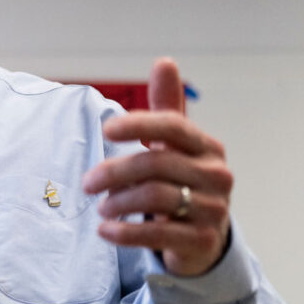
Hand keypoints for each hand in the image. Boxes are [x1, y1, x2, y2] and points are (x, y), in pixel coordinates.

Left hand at [82, 58, 231, 275]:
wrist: (204, 236)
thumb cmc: (183, 181)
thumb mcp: (175, 145)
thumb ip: (167, 106)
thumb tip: (165, 62)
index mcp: (207, 147)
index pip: (173, 126)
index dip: (139, 124)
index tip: (106, 129)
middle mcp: (216, 175)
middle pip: (156, 163)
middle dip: (114, 171)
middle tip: (87, 183)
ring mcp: (213, 209)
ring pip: (155, 197)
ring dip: (118, 202)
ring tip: (100, 207)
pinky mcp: (203, 241)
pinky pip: (159, 234)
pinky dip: (126, 233)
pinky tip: (105, 231)